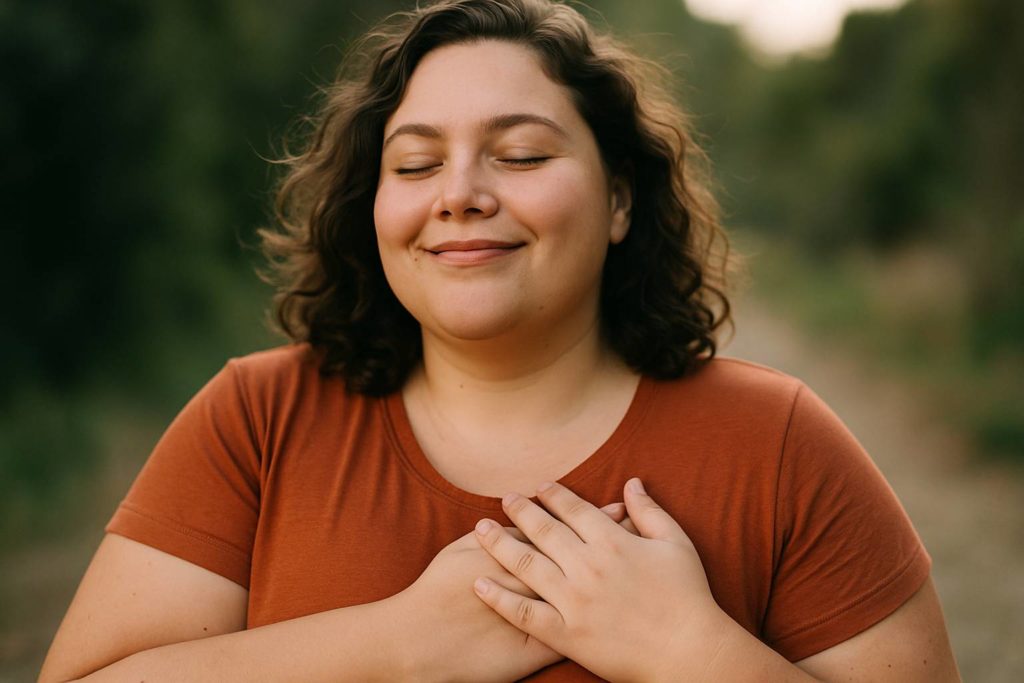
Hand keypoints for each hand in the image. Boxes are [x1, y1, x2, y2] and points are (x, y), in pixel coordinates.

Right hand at [393, 502, 632, 682]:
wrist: (418, 643)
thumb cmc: (435, 594)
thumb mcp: (462, 552)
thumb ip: (496, 533)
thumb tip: (519, 517)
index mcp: (521, 556)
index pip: (567, 531)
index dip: (595, 518)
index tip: (619, 507)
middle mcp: (538, 584)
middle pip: (586, 559)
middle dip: (614, 542)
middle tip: (640, 530)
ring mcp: (542, 618)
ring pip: (590, 594)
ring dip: (614, 576)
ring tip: (636, 562)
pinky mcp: (540, 649)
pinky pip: (578, 633)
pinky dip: (598, 621)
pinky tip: (617, 614)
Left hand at [471, 479, 730, 682]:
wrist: (689, 652)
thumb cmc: (688, 596)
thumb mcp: (676, 543)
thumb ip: (649, 511)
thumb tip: (631, 482)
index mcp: (614, 542)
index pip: (574, 510)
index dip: (553, 495)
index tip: (537, 486)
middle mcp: (588, 566)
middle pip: (544, 530)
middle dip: (520, 511)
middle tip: (503, 498)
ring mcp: (574, 601)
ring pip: (527, 564)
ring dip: (499, 544)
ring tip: (480, 529)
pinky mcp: (566, 634)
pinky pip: (524, 613)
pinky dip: (500, 598)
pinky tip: (479, 585)